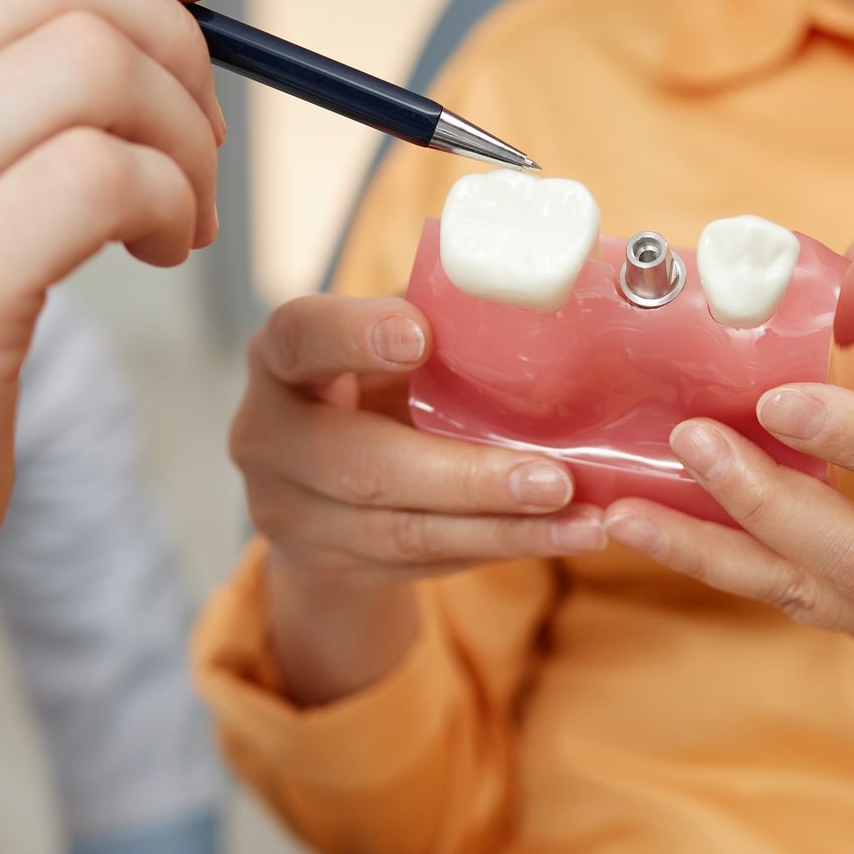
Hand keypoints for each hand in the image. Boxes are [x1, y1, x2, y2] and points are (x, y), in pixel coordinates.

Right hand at [230, 293, 607, 701]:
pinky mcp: (335, 566)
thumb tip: (538, 287)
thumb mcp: (385, 345)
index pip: (300, 337)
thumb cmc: (373, 384)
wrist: (319, 488)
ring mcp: (293, 514)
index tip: (419, 333)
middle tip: (555, 478)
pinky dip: (501, 548)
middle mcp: (268, 439)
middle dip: (467, 477)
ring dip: (504, 529)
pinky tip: (562, 538)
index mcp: (281, 358)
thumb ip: (436, 319)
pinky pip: (427, 563)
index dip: (354, 336)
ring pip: (404, 532)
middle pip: (362, 467)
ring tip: (585, 524)